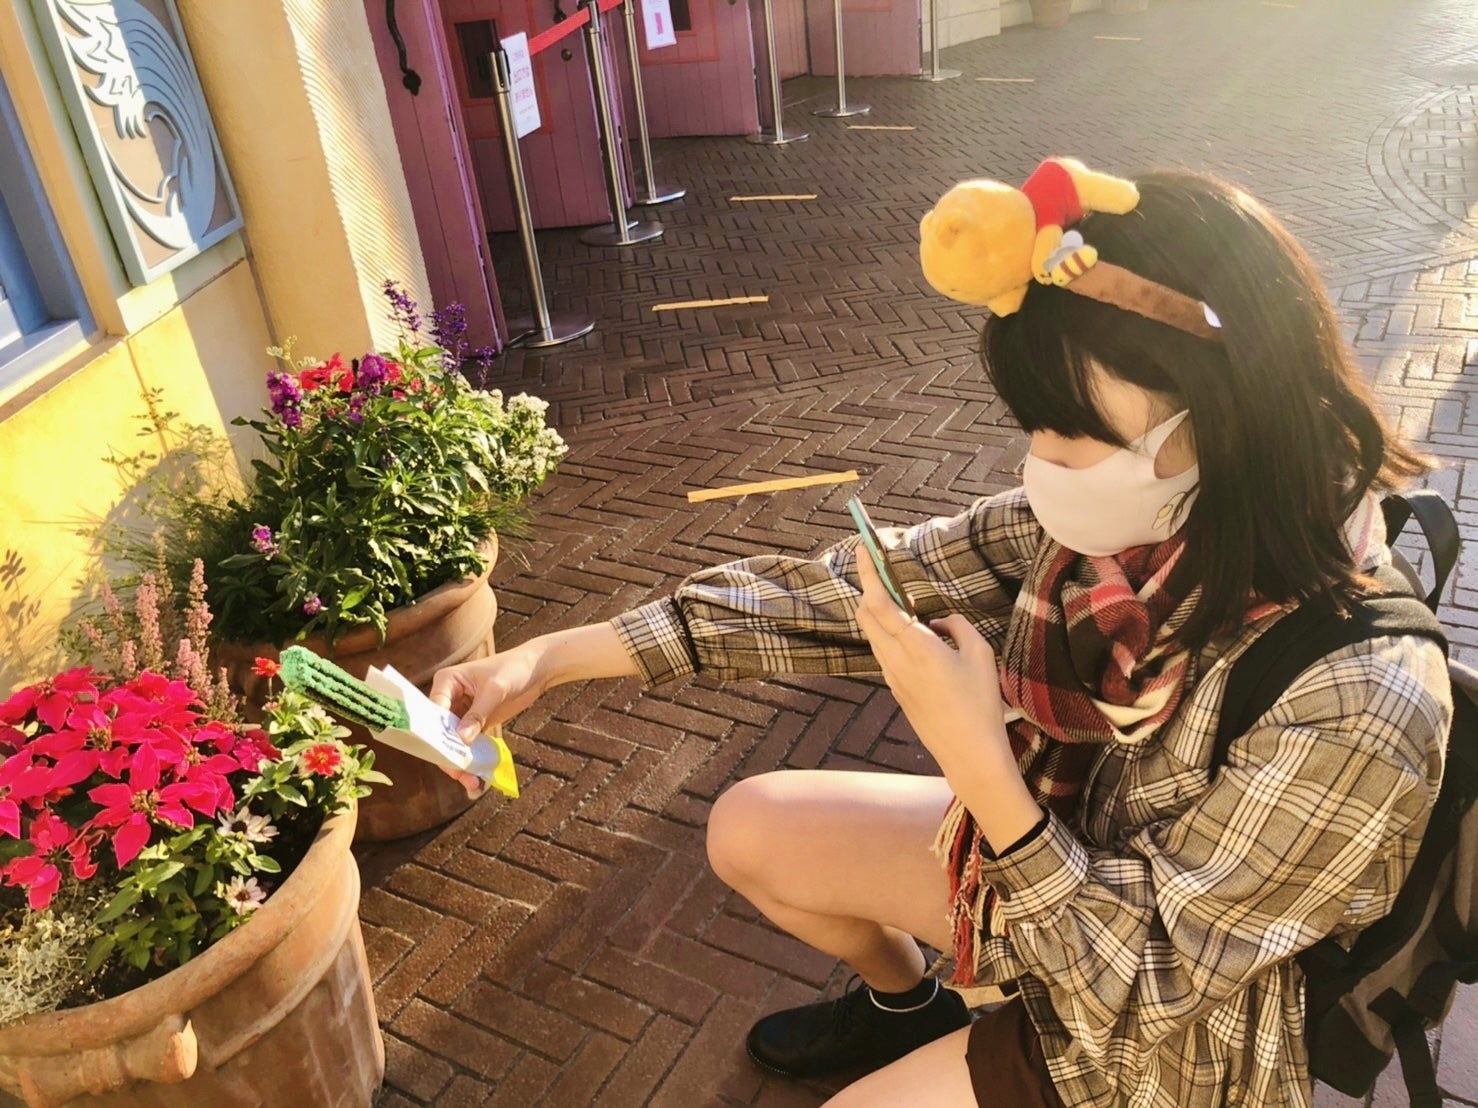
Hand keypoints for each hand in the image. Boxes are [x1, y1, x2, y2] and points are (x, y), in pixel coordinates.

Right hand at [429, 645, 546, 796]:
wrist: (537, 669)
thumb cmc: (514, 669)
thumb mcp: (495, 690)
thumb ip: (478, 714)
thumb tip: (462, 739)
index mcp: (446, 681)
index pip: (434, 711)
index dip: (436, 734)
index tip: (446, 756)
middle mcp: (448, 697)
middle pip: (440, 731)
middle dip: (449, 754)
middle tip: (460, 775)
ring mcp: (460, 712)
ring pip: (453, 742)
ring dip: (461, 762)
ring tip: (473, 783)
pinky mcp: (475, 723)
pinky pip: (468, 744)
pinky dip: (472, 759)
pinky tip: (478, 777)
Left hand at [853, 549, 1008, 775]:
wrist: (968, 752)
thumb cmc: (980, 703)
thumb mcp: (980, 654)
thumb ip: (957, 626)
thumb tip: (938, 621)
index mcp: (915, 647)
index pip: (879, 602)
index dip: (869, 573)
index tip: (863, 548)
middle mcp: (895, 660)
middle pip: (866, 615)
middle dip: (870, 589)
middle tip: (885, 572)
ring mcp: (892, 677)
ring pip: (873, 635)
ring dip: (880, 613)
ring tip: (905, 603)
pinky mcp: (896, 689)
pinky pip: (884, 652)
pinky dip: (889, 634)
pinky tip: (912, 635)